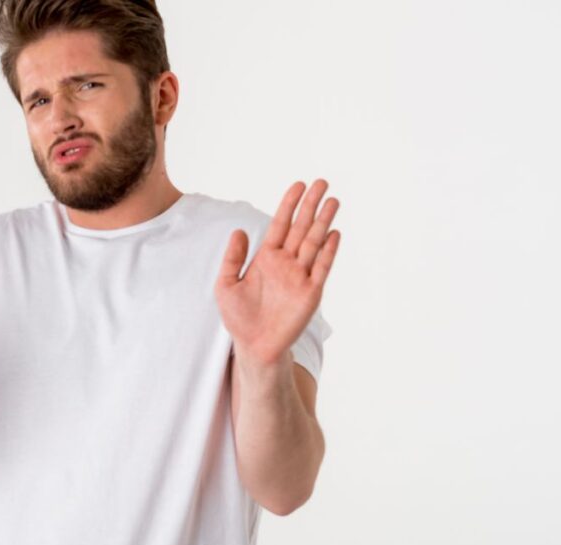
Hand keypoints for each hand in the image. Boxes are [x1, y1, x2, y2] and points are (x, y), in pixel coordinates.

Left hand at [215, 179, 340, 365]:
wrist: (254, 346)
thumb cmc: (239, 318)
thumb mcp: (226, 285)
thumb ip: (232, 258)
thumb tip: (238, 230)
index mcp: (266, 258)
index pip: (280, 225)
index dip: (289, 205)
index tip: (298, 185)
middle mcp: (286, 263)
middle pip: (301, 228)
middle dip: (311, 206)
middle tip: (322, 183)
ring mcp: (300, 277)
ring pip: (314, 243)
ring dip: (323, 222)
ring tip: (333, 201)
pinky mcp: (311, 293)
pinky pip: (321, 268)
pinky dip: (328, 251)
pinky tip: (334, 233)